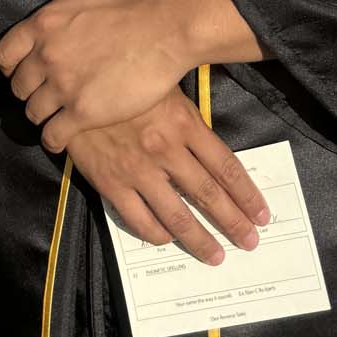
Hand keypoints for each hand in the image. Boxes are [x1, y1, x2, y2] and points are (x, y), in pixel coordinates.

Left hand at [0, 0, 188, 151]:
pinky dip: (54, 139)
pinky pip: (53, 136)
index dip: (11, 66)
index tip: (24, 71)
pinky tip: (64, 134)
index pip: (4, 56)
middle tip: (45, 93)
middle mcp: (46, 55)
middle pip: (18, 87)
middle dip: (29, 91)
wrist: (165, 30)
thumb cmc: (129, 4)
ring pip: (33, 113)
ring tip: (56, 113)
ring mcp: (64, 86)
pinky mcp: (83, 112)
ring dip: (42, 115)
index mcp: (43, 24)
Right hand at [66, 88, 270, 266]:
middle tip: (250, 242)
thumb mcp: (165, 90)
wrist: (75, 81)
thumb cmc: (125, 81)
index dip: (246, 194)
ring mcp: (138, 169)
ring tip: (215, 255)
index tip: (261, 214)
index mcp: (184, 124)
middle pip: (208, 195)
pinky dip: (156, 234)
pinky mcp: (111, 182)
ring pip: (177, 215)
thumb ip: (189, 122)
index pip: (225, 167)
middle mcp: (166, 150)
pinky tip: (166, 239)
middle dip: (233, 222)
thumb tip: (214, 152)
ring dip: (199, 239)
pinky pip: (139, 219)